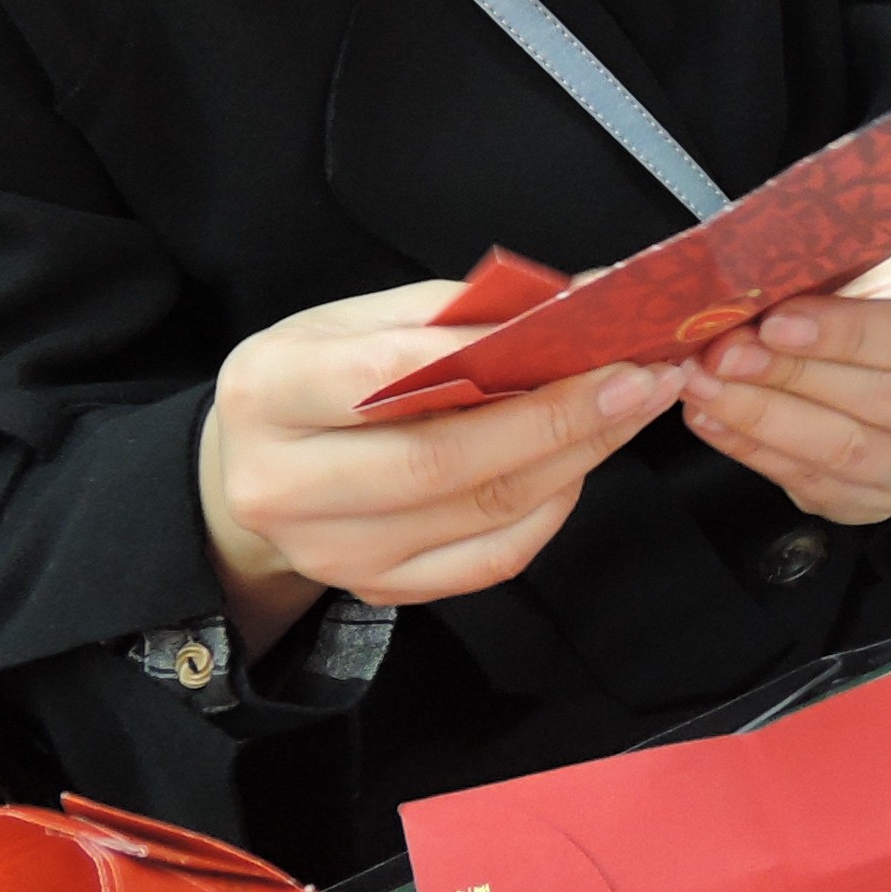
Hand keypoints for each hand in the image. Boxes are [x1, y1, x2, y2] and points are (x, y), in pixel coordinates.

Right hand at [200, 279, 683, 651]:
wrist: (250, 470)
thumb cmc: (312, 381)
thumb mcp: (353, 321)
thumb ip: (453, 313)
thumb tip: (573, 302)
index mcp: (270, 391)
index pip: (391, 375)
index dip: (499, 358)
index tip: (591, 336)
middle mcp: (286, 485)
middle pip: (445, 461)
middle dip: (561, 417)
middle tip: (640, 380)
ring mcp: (333, 552)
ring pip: (481, 512)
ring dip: (574, 457)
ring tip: (629, 410)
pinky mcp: (378, 589)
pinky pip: (490, 560)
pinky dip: (549, 510)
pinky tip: (578, 464)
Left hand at [676, 249, 890, 525]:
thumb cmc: (883, 296)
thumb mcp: (871, 263)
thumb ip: (823, 276)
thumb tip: (738, 293)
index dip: (850, 333)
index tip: (776, 322)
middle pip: (890, 403)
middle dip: (793, 377)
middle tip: (720, 355)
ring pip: (853, 454)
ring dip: (765, 421)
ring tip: (704, 387)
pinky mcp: (888, 503)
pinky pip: (821, 488)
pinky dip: (758, 454)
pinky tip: (714, 421)